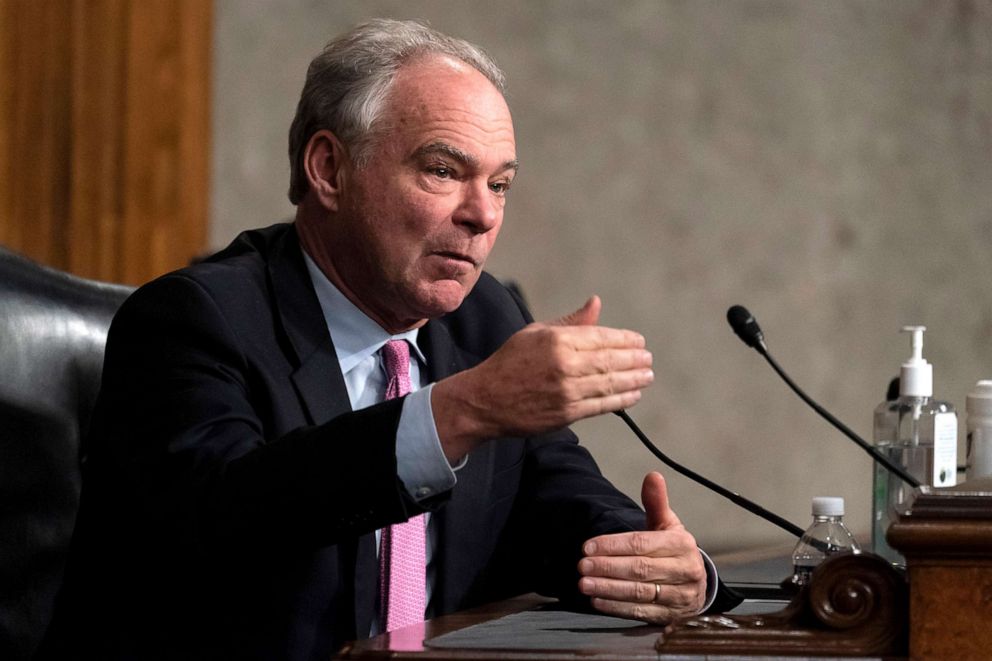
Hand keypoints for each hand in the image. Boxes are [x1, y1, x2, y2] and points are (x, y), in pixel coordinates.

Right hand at [432, 296, 652, 458]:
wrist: (485, 400)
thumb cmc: (509, 363)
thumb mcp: (535, 332)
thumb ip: (570, 322)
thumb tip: (596, 303)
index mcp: (557, 340)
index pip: (602, 337)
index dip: (625, 340)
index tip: (639, 341)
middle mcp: (564, 364)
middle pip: (611, 361)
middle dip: (634, 360)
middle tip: (648, 359)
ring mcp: (566, 390)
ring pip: (610, 384)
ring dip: (634, 380)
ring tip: (647, 375)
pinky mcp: (566, 413)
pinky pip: (602, 405)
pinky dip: (621, 400)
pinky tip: (633, 395)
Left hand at [577, 472, 706, 623]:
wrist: (698, 583)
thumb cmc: (674, 550)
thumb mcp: (668, 524)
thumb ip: (656, 502)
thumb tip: (653, 476)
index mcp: (682, 544)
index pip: (642, 543)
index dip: (613, 545)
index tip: (588, 546)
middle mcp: (685, 570)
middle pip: (640, 569)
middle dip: (607, 567)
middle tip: (582, 565)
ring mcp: (680, 596)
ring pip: (640, 592)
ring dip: (608, 589)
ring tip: (585, 584)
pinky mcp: (672, 616)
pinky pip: (642, 612)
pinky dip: (617, 608)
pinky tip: (597, 601)